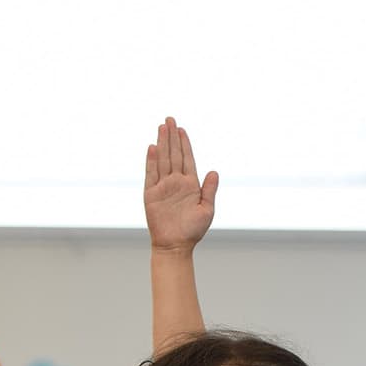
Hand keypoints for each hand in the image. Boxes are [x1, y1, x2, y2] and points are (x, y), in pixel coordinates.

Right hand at [143, 117, 217, 252]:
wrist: (176, 246)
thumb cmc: (193, 231)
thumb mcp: (207, 210)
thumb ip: (209, 190)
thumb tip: (214, 171)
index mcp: (190, 184)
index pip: (187, 158)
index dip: (185, 143)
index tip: (182, 128)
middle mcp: (176, 182)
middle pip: (174, 154)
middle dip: (172, 136)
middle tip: (170, 118)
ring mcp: (163, 187)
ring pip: (163, 160)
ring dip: (162, 143)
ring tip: (162, 127)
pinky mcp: (151, 194)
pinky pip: (151, 174)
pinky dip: (151, 161)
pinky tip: (152, 147)